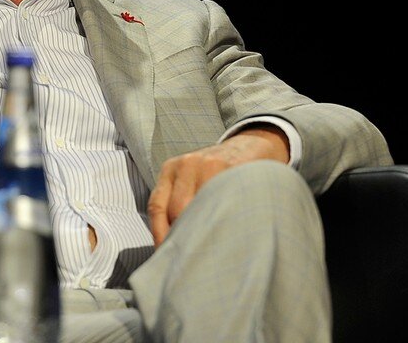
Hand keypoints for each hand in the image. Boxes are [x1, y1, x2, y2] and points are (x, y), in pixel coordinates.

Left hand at [147, 126, 289, 246]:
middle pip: (178, 210)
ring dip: (205, 232)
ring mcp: (209, 164)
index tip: (165, 259)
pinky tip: (230, 233)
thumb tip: (172, 249)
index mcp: (170, 170)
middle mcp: (185, 165)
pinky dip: (226, 219)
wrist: (251, 145)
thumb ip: (180, 204)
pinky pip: (224, 198)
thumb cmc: (217, 172)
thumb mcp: (191, 180)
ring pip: (200, 207)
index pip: (157, 207)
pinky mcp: (233, 167)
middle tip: (191, 262)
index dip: (160, 236)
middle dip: (183, 238)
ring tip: (211, 254)